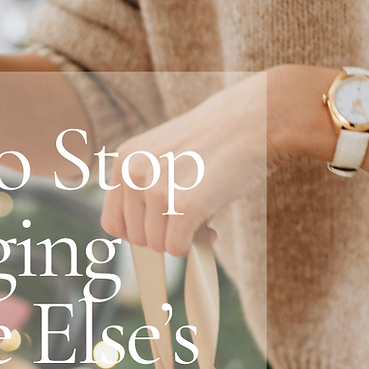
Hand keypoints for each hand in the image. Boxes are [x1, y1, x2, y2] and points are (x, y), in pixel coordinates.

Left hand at [100, 70, 270, 254]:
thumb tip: (144, 234)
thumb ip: (145, 187)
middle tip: (188, 221)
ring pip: (157, 245)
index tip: (159, 227)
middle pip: (136, 237)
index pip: (113, 222)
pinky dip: (193, 246)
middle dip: (163, 235)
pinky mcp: (183, 206)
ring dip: (180, 240)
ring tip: (201, 217)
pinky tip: (209, 229)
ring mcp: (157, 190)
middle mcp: (134, 173)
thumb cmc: (215, 139)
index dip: (138, 231)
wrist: (255, 120)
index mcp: (124, 160)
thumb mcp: (163, 155)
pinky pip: (177, 248)